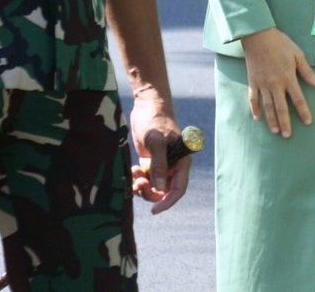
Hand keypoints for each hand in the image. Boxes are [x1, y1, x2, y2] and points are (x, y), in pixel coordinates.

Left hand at [127, 89, 191, 213]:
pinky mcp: (151, 162)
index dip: (168, 202)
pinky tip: (132, 170)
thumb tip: (161, 188)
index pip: (178, 189)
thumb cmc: (155, 120)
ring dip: (142, 186)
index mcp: (181, 161)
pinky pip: (146, 179)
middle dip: (151, 192)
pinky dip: (138, 179)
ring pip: (154, 187)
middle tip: (138, 183)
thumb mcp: (156, 142)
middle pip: (165, 191)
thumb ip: (159, 165)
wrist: (147, 105)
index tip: (154, 210)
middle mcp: (173, 165)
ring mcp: (162, 164)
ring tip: (134, 174)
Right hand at [240, 27, 314, 138]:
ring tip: (275, 131)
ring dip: (271, 120)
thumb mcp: (298, 55)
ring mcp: (262, 84)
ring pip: (267, 107)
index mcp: (288, 78)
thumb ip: (307, 72)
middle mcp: (275, 84)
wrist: (258, 36)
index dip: (303, 112)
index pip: (298, 99)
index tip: (308, 122)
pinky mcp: (252, 82)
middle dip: (285, 123)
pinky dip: (255, 109)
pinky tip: (257, 118)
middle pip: (281, 108)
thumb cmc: (281, 44)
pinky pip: (253, 99)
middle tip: (288, 135)